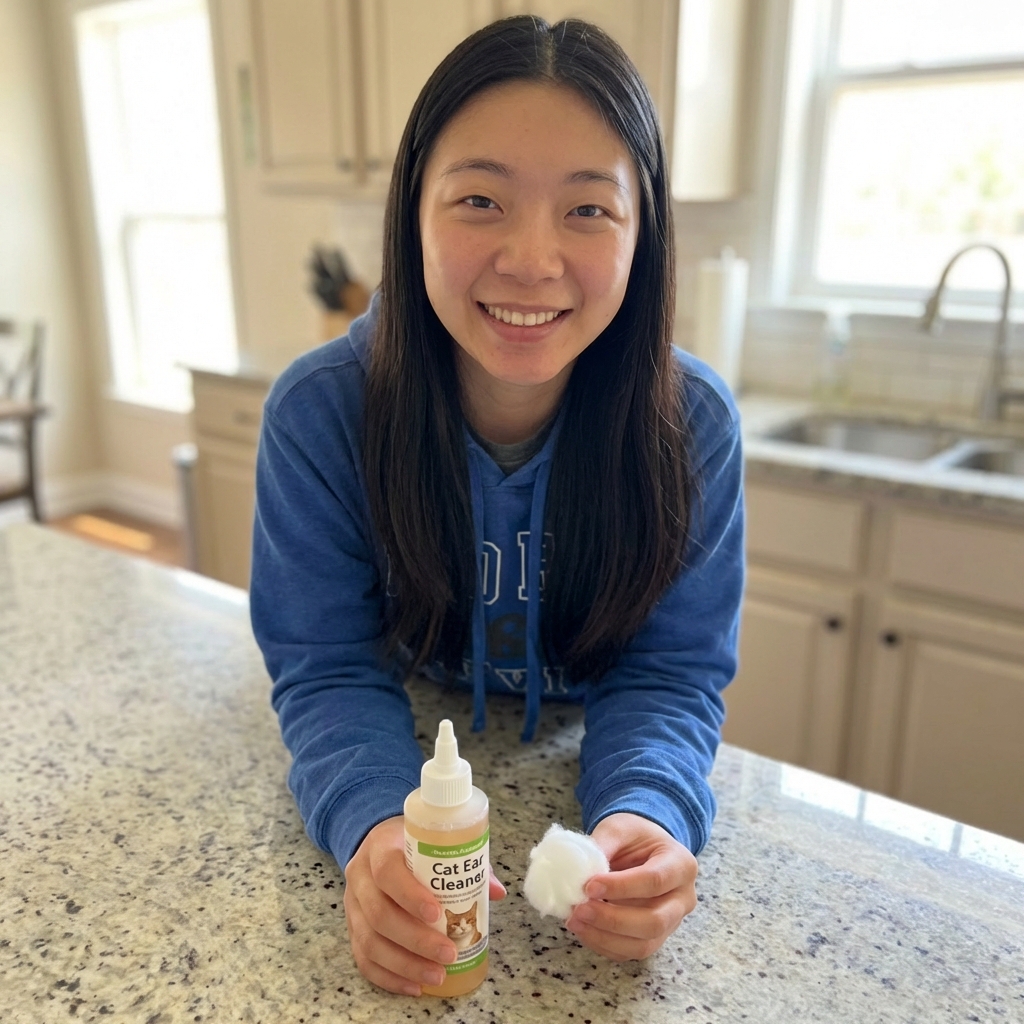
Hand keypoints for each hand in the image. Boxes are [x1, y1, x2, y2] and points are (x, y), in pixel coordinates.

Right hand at [343, 815, 505, 994]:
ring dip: (404, 965)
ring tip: (436, 976)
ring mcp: (352, 903)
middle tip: (448, 955)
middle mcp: (360, 876)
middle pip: (379, 913)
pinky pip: (363, 958)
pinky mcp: (351, 926)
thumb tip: (495, 891)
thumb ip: (462, 864)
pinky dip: (388, 976)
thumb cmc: (412, 845)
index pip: (388, 871)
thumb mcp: (433, 842)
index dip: (410, 895)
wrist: (377, 845)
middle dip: (416, 940)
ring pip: (369, 941)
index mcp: (380, 847)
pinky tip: (413, 986)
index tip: (438, 914)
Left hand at [564, 812, 696, 961]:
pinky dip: (603, 945)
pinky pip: (630, 952)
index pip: (654, 881)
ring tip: (575, 921)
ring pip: (643, 945)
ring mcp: (671, 923)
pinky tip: (583, 929)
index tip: (589, 886)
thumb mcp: (620, 827)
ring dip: (605, 937)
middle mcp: (683, 899)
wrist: (645, 849)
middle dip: (613, 920)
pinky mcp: (654, 938)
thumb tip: (578, 872)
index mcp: (681, 864)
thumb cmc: (635, 836)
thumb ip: (603, 844)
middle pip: (655, 921)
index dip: (621, 887)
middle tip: (579, 909)